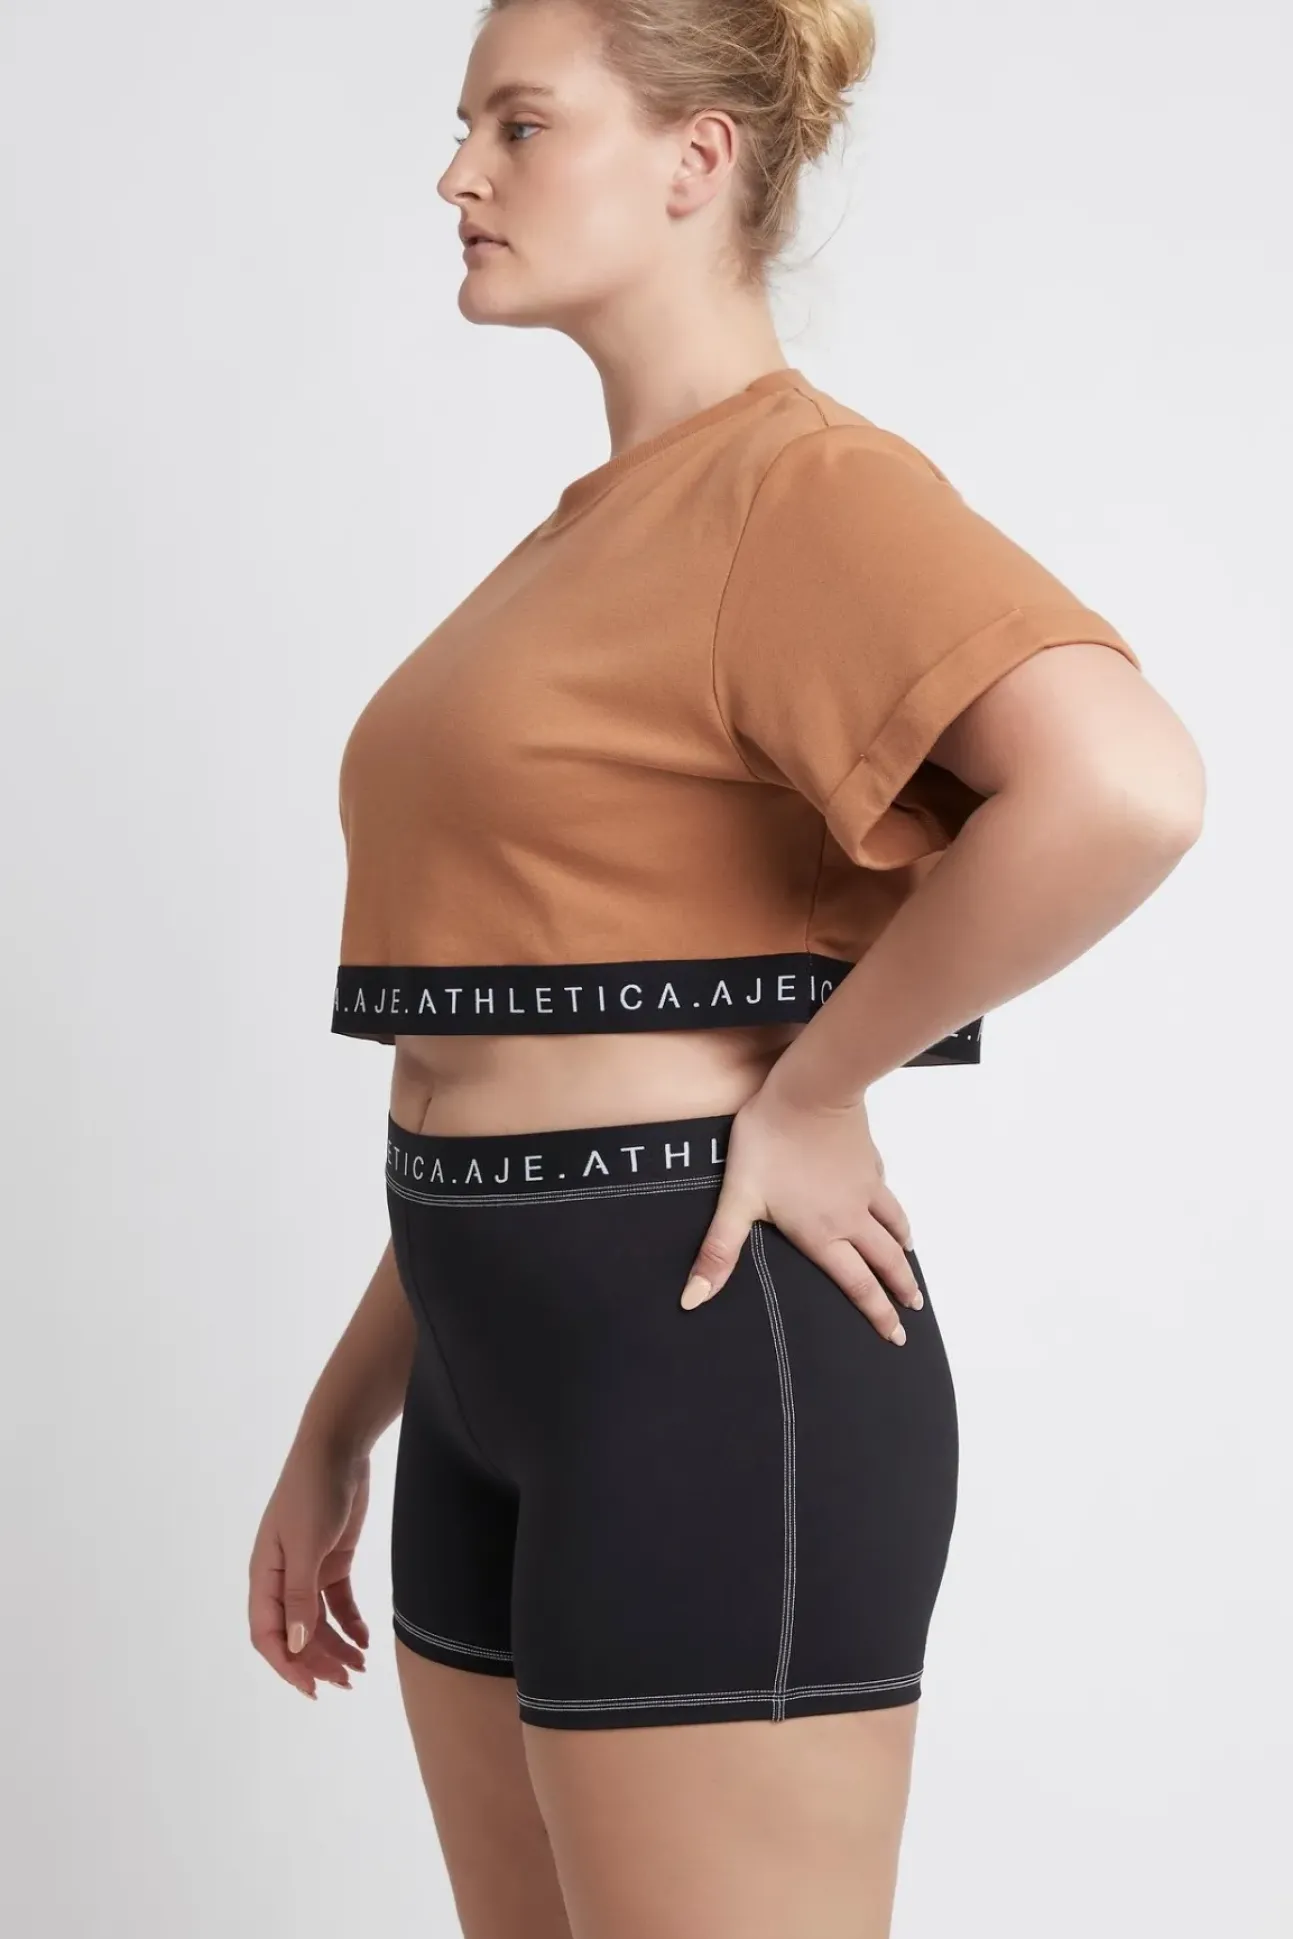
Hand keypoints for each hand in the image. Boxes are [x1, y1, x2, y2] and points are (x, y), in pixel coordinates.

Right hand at [247, 1437, 371, 1698]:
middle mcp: (283, 1577)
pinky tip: (366, 1640)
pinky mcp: (333, 1559)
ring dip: (337, 1647)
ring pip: (318, 1622)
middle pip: (296, 1633)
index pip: (268, 1634)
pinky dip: (350, 1623)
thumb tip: (297, 1646)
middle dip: (319, 1661)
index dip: (287, 1665)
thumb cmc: (313, 1491)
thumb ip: (301, 1596)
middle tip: (348, 1681)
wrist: (338, 1447)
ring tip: (361, 1668)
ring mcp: (308, 1569)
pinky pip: (338, 1603)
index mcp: (265, 1575)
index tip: (312, 1689)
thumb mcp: (306, 1545)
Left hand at [679, 1078, 923, 1342]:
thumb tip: (692, 1300)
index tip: (896, 1336)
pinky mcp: (869, 1160)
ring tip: (909, 1260)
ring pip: (893, 1226)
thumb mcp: (738, 1199)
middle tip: (915, 1310)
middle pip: (885, 1261)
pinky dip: (893, 1210)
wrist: (810, 1090)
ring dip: (903, 1249)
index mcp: (823, 1234)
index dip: (877, 1313)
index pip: (856, 1284)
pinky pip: (886, 1193)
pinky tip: (889, 1208)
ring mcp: (865, 1187)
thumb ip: (718, 1252)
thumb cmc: (770, 1143)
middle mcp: (851, 1217)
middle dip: (901, 1289)